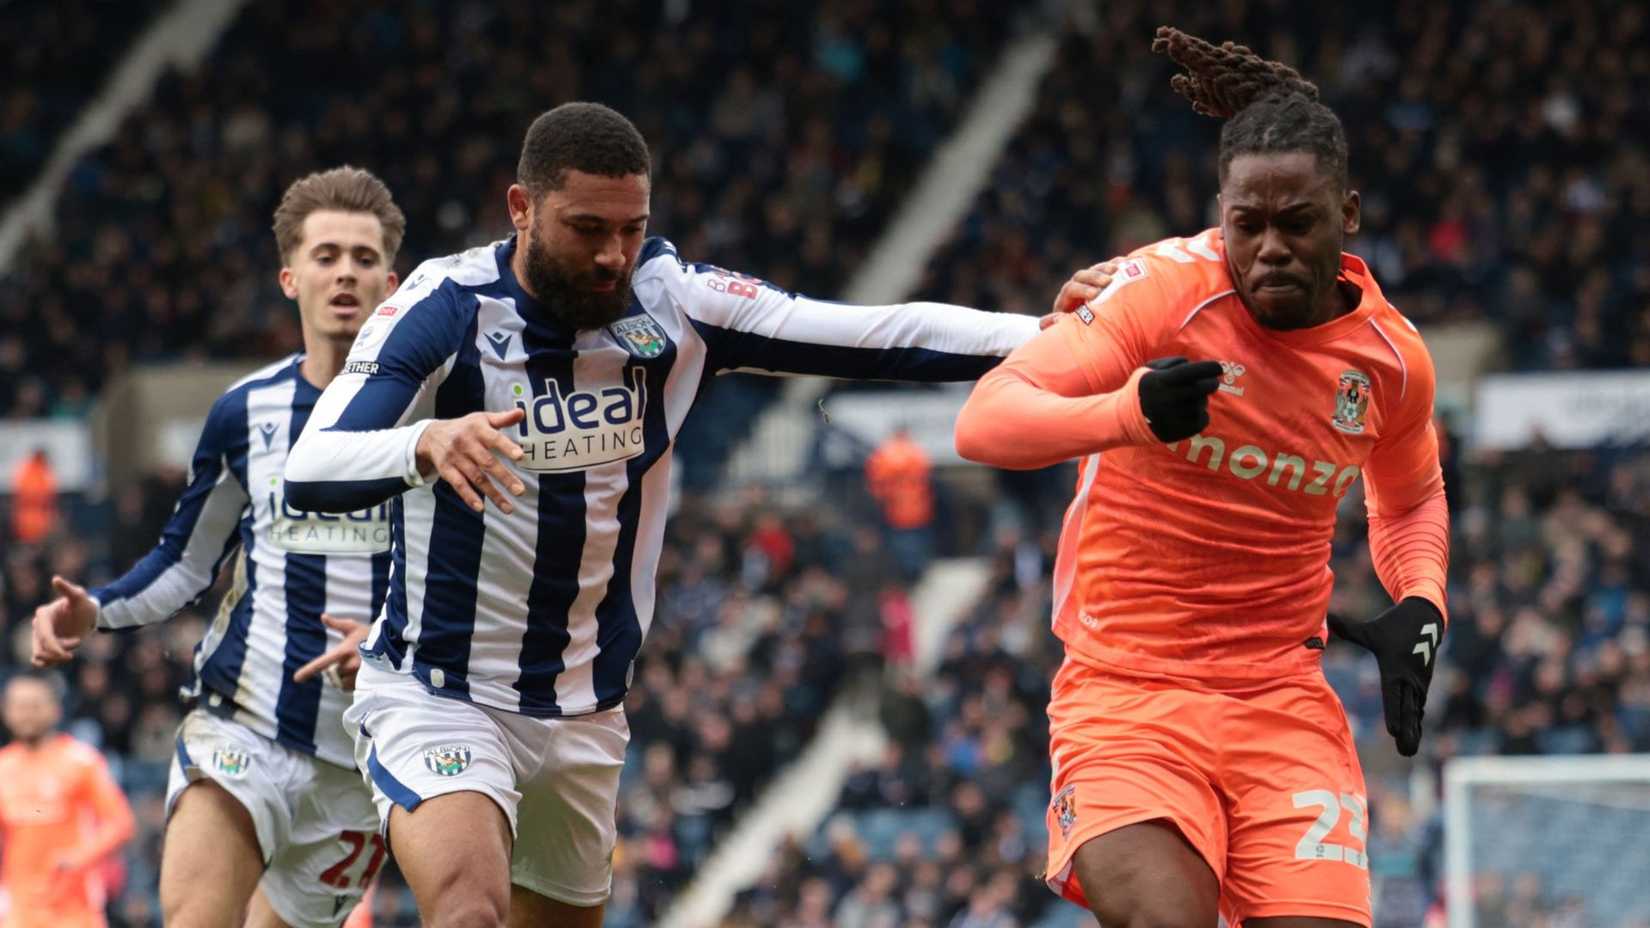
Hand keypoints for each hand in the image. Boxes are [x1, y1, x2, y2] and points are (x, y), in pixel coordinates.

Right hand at [32, 576, 96, 666]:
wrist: (88, 614)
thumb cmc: (84, 604)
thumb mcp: (79, 596)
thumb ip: (67, 589)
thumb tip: (55, 579)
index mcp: (44, 614)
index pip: (44, 635)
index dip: (55, 648)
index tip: (68, 655)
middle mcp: (38, 625)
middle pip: (40, 648)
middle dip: (56, 654)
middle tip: (72, 654)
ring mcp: (40, 635)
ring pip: (39, 655)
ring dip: (54, 659)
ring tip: (69, 654)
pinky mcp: (45, 644)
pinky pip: (39, 659)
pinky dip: (47, 663)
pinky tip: (61, 658)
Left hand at [293, 615, 372, 689]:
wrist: (393, 646)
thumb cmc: (371, 635)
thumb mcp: (354, 628)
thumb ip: (337, 624)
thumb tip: (323, 617)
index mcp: (344, 651)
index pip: (322, 663)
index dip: (308, 671)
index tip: (296, 678)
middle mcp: (350, 665)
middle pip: (331, 674)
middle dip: (334, 669)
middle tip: (346, 660)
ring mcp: (358, 675)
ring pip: (339, 682)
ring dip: (341, 677)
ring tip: (354, 666)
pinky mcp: (365, 683)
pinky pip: (348, 687)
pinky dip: (348, 683)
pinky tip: (357, 674)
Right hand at [415, 409, 527, 512]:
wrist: (432, 435)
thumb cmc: (466, 427)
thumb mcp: (482, 419)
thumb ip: (502, 419)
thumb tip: (522, 412)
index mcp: (477, 429)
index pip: (494, 438)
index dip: (506, 447)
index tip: (520, 456)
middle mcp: (466, 444)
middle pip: (487, 462)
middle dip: (504, 477)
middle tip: (520, 491)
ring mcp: (455, 458)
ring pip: (476, 478)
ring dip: (493, 494)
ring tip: (509, 508)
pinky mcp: (446, 470)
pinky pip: (458, 485)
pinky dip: (469, 496)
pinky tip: (480, 507)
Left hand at [1040, 258, 1124, 328]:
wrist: (1081, 330)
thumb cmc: (1075, 334)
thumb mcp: (1067, 330)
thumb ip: (1059, 324)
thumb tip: (1056, 320)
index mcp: (1065, 300)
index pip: (1071, 289)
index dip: (1082, 290)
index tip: (1095, 295)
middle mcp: (1075, 287)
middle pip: (1081, 276)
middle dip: (1095, 277)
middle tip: (1108, 281)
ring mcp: (1088, 281)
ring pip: (1095, 269)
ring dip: (1107, 268)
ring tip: (1120, 268)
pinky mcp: (1100, 279)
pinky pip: (1108, 268)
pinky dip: (1117, 265)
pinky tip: (1128, 262)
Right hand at [1136, 357, 1222, 441]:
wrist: (1124, 419)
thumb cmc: (1141, 390)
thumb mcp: (1149, 369)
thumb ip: (1172, 363)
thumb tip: (1194, 364)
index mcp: (1162, 381)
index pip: (1193, 372)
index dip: (1209, 368)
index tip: (1218, 368)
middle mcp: (1169, 399)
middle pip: (1202, 388)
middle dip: (1211, 383)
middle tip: (1212, 383)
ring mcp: (1174, 417)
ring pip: (1202, 404)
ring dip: (1202, 399)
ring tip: (1192, 399)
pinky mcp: (1178, 432)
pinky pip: (1201, 421)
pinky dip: (1201, 415)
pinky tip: (1192, 412)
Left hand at [1328, 598, 1444, 756]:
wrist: (1426, 618)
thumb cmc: (1392, 624)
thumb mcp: (1370, 629)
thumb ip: (1348, 628)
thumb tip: (1327, 618)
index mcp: (1394, 668)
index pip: (1393, 696)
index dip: (1393, 714)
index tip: (1393, 732)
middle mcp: (1409, 679)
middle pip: (1408, 710)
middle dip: (1407, 732)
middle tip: (1406, 752)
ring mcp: (1418, 682)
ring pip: (1415, 711)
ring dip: (1414, 731)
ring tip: (1409, 751)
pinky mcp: (1422, 683)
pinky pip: (1419, 705)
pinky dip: (1417, 722)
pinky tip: (1414, 737)